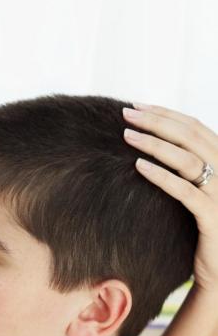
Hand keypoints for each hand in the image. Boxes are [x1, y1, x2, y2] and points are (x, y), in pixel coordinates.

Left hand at [122, 103, 217, 294]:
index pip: (195, 128)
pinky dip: (161, 175)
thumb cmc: (203, 228)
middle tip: (126, 113)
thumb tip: (151, 143)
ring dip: (154, 143)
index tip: (137, 106)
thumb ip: (184, 166)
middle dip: (156, 121)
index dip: (166, 114)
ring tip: (126, 135)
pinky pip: (185, 191)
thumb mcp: (197, 190)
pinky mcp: (214, 217)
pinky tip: (138, 166)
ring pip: (188, 159)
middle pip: (191, 137)